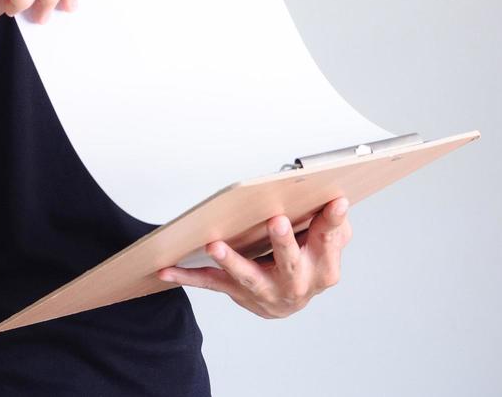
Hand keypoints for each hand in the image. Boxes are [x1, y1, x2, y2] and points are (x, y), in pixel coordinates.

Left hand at [155, 197, 352, 318]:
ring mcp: (265, 293)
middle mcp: (296, 285)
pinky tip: (165, 271)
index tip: (336, 201)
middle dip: (283, 242)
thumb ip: (332, 223)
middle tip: (277, 220)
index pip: (329, 241)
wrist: (289, 301)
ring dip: (231, 261)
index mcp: (323, 269)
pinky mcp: (238, 294)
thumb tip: (336, 199)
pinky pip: (210, 284)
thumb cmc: (307, 262)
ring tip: (216, 246)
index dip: (333, 222)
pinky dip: (187, 277)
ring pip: (248, 277)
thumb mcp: (326, 242)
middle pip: (290, 264)